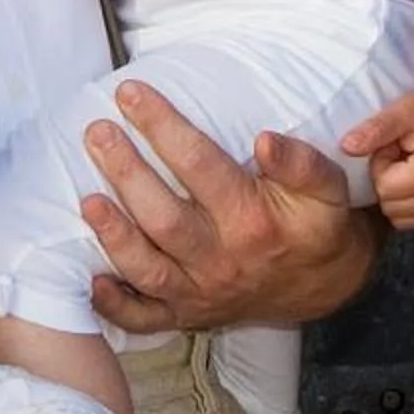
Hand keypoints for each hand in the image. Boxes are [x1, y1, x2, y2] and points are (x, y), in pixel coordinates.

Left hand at [82, 80, 378, 334]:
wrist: (322, 286)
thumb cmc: (316, 227)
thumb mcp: (328, 190)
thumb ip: (302, 163)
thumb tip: (265, 140)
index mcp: (253, 221)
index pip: (199, 166)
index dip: (162, 127)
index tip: (130, 94)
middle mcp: (221, 259)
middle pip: (163, 217)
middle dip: (126, 173)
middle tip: (97, 133)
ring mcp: (200, 292)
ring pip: (147, 268)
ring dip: (114, 236)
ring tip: (86, 199)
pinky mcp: (186, 315)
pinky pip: (145, 318)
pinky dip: (115, 306)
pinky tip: (91, 281)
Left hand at [340, 79, 413, 229]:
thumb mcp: (402, 111)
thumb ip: (374, 130)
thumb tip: (345, 147)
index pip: (384, 187)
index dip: (381, 164)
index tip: (394, 144)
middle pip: (391, 206)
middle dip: (386, 180)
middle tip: (399, 153)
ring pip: (399, 218)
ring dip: (395, 193)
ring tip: (407, 165)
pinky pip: (412, 219)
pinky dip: (406, 202)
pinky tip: (413, 177)